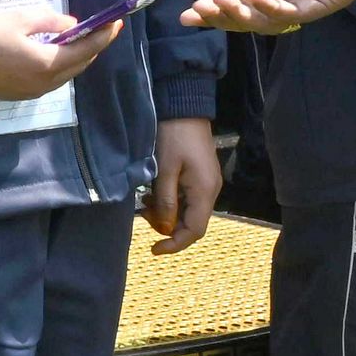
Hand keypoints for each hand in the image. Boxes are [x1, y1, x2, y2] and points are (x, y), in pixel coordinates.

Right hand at [0, 10, 117, 97]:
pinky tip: (58, 54)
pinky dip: (60, 67)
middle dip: (93, 47)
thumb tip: (72, 25)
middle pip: (78, 66)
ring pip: (65, 76)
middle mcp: (43, 84)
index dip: (103, 37)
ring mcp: (31, 93)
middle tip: (102, 29)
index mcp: (46, 65)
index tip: (116, 23)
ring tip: (84, 39)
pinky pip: (50, 81)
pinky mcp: (20, 95)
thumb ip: (52, 22)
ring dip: (77, 58)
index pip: (85, 50)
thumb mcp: (21, 19)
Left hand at [145, 116, 218, 249]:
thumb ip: (166, 201)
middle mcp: (211, 191)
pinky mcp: (200, 175)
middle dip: (168, 227)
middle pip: (192, 223)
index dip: (175, 244)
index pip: (195, 230)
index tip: (154, 249)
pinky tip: (152, 194)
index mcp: (205, 192)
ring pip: (188, 211)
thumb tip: (166, 227)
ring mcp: (206, 183)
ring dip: (167, 214)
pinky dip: (170, 201)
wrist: (185, 106)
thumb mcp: (165, 170)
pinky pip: (186, 198)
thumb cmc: (174, 136)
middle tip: (144, 217)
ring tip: (145, 204)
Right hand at [185, 0, 355, 32]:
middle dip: (221, 17)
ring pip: (266, 22)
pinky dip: (272, 11)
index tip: (187, 14)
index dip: (212, 7)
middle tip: (201, 9)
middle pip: (246, 15)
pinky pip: (294, 16)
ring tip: (225, 0)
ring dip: (243, 16)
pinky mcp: (324, 2)